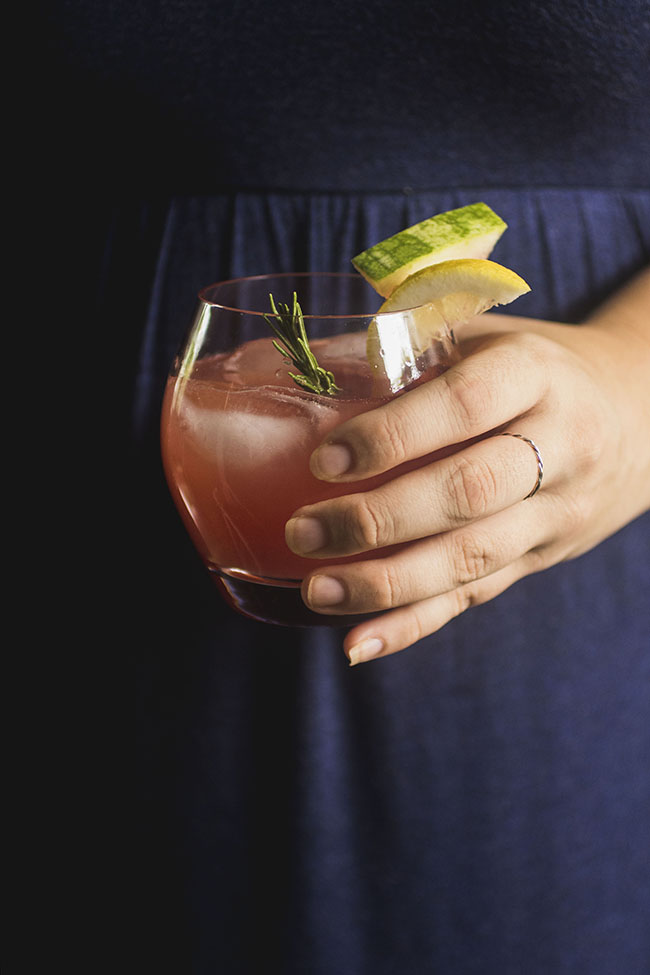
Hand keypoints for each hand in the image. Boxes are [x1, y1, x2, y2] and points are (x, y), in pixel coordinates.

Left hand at [285, 270, 649, 663]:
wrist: (636, 412)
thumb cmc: (531, 367)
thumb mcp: (481, 336)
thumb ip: (393, 348)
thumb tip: (274, 366)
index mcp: (535, 373)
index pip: (466, 406)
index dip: (395, 434)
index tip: (325, 459)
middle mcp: (558, 445)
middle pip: (470, 492)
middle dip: (380, 519)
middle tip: (303, 532)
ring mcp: (555, 511)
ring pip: (473, 558)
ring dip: (389, 585)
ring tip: (317, 591)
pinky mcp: (541, 557)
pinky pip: (476, 596)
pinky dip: (414, 624)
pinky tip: (359, 644)